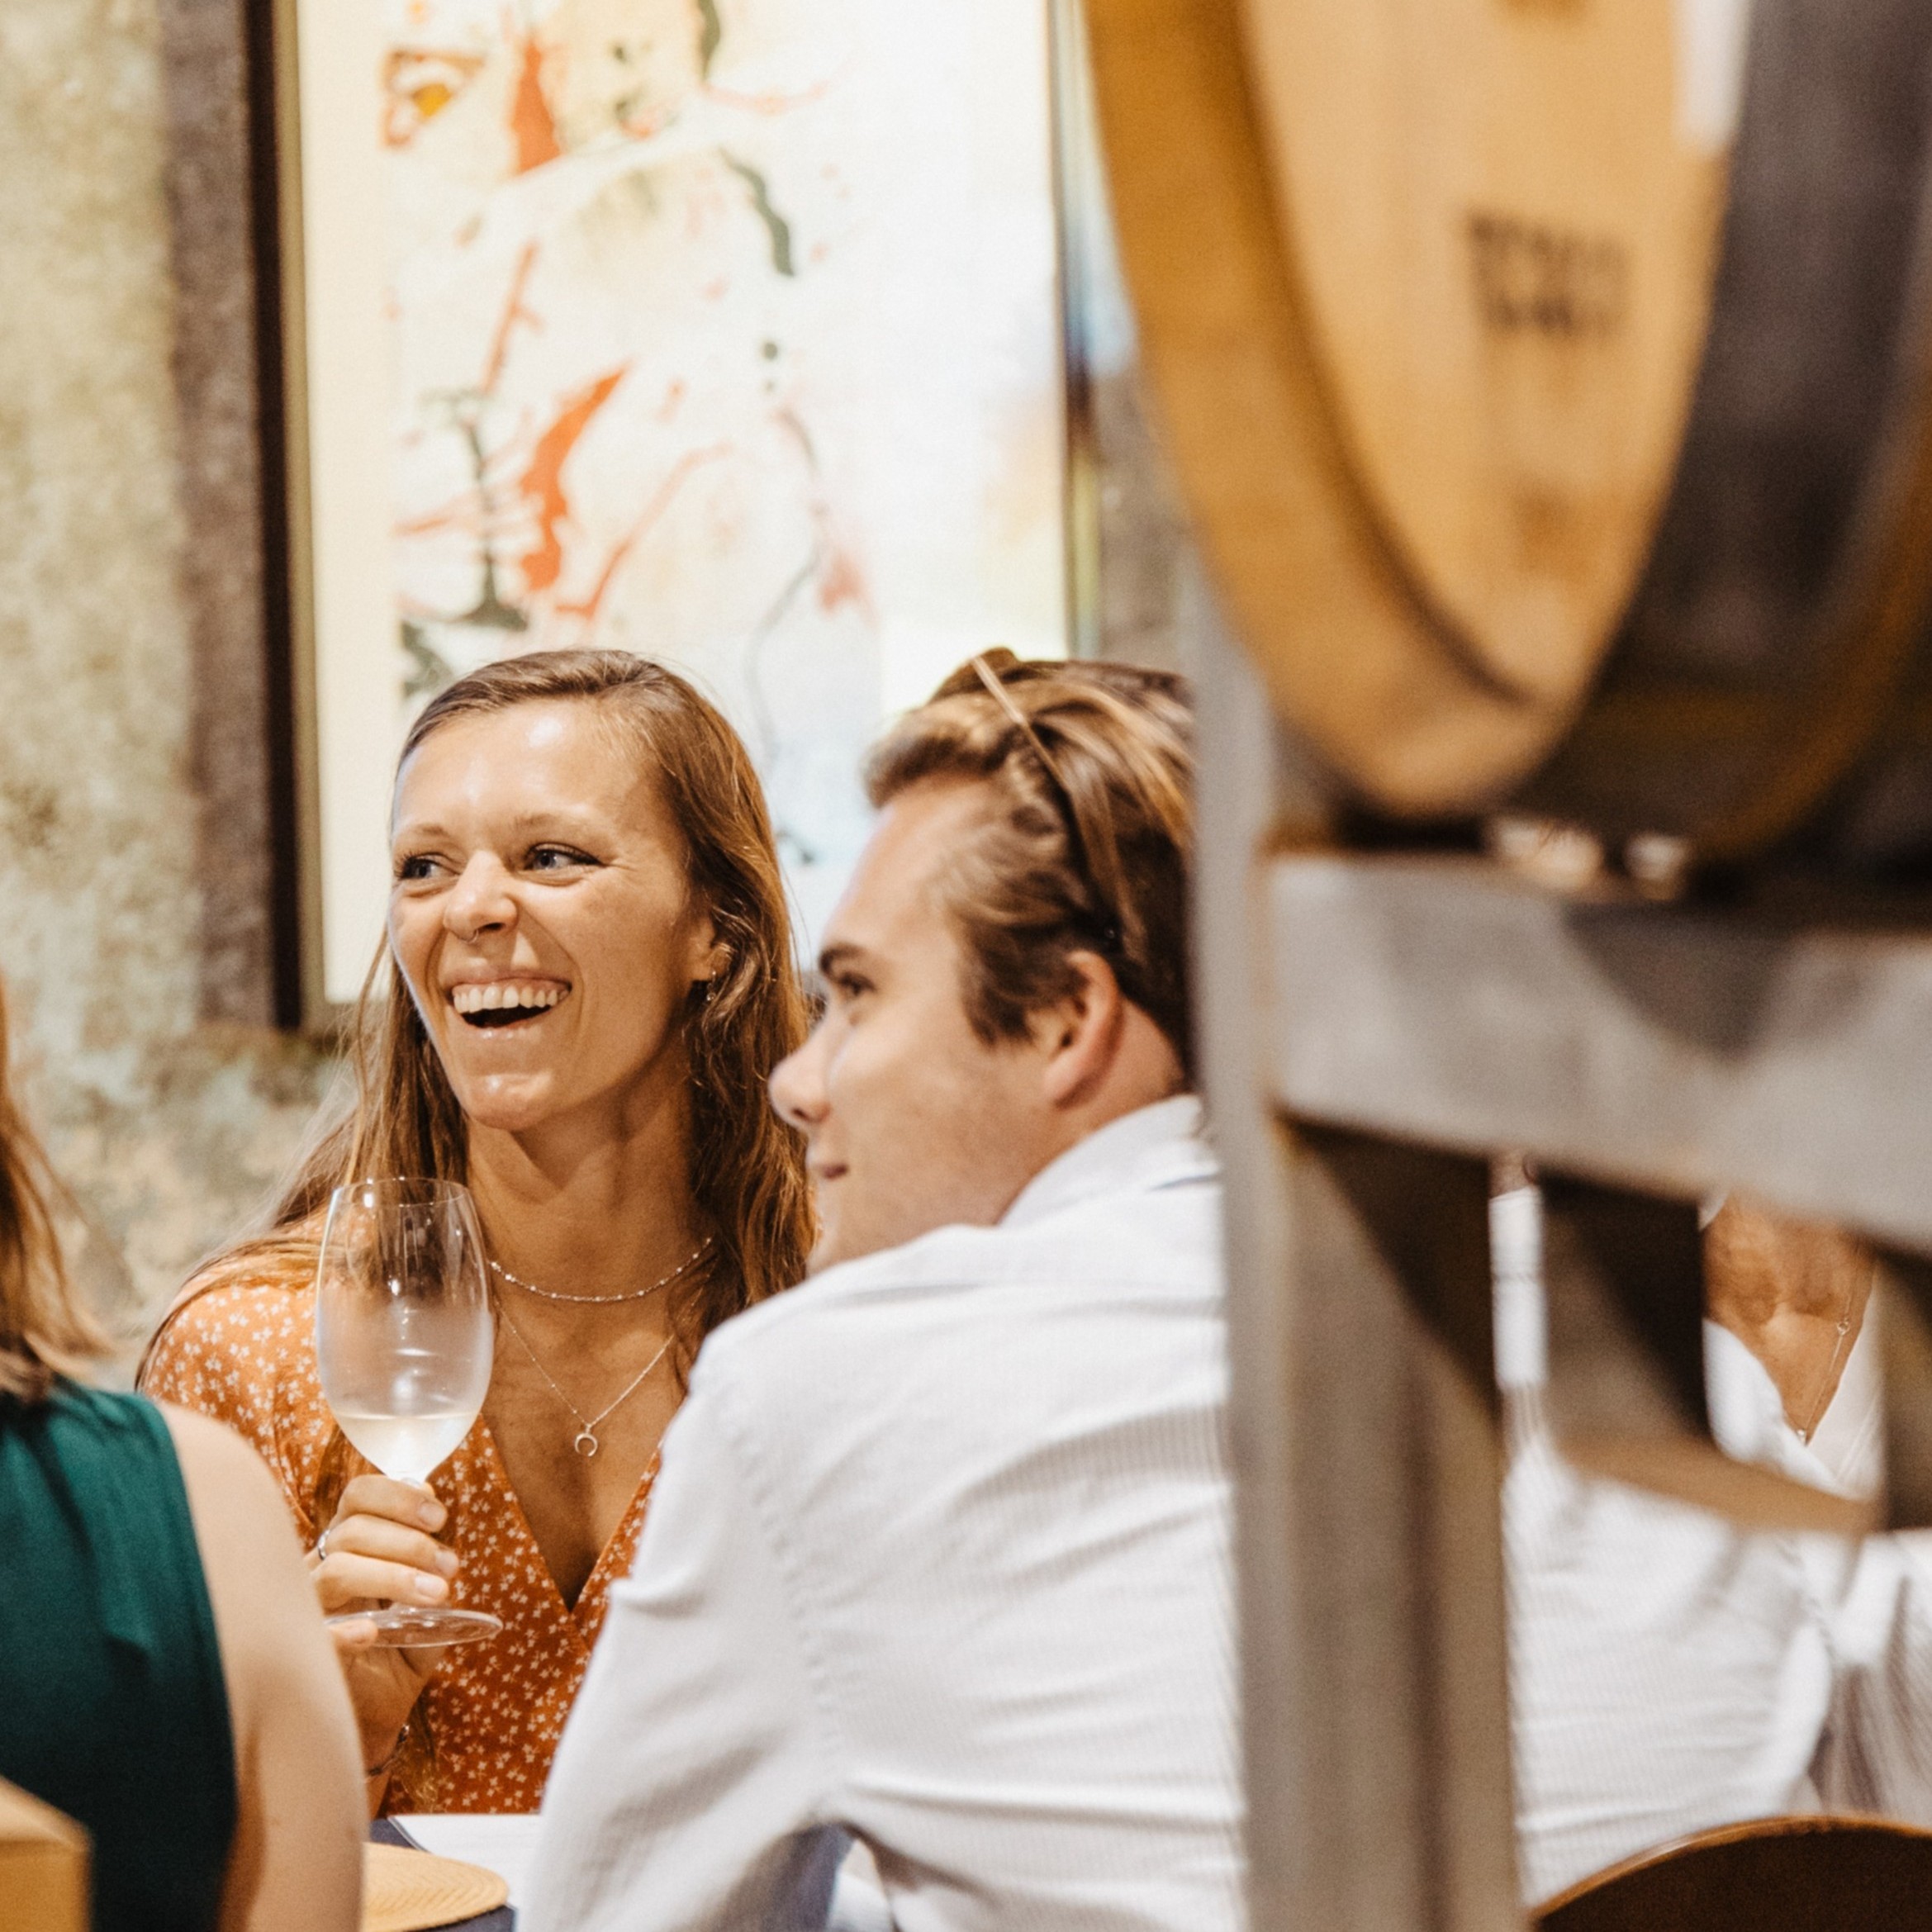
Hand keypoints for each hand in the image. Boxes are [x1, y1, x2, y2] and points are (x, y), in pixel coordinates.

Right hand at [309, 1474, 461, 1779]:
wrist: (375, 1719)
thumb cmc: (398, 1655)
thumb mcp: (426, 1609)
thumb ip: (432, 1573)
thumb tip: (440, 1545)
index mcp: (349, 1549)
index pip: (359, 1498)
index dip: (398, 1495)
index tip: (440, 1517)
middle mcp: (320, 1572)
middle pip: (351, 1530)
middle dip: (409, 1541)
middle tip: (451, 1566)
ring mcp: (308, 1613)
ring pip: (336, 1571)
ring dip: (394, 1575)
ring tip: (438, 1595)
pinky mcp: (305, 1659)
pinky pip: (314, 1637)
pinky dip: (342, 1631)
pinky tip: (371, 1633)